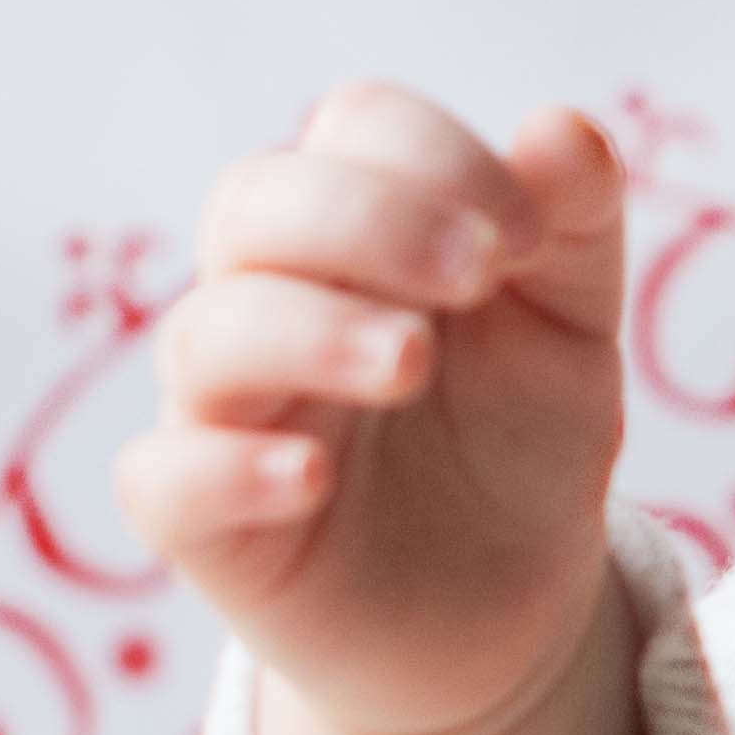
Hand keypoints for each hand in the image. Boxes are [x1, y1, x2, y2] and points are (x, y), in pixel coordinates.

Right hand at [117, 84, 632, 734]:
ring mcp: (226, 408)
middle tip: (476, 275)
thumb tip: (562, 128)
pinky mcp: (205, 524)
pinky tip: (310, 476)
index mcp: (362, 228)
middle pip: (256, 202)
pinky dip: (226, 467)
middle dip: (370, 219)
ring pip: (206, 332)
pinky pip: (162, 478)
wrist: (506, 606)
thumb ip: (572, 226)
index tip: (527, 235)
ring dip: (310, 330)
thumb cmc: (516, 437)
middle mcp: (272, 298)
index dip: (438, 157)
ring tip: (411, 364)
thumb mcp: (571, 325)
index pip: (356, 129)